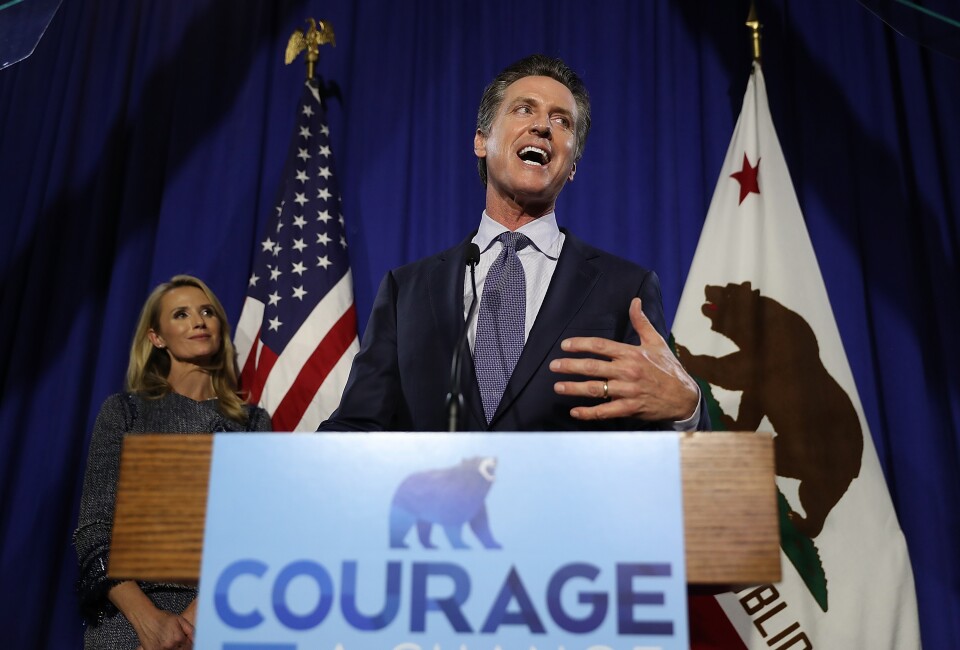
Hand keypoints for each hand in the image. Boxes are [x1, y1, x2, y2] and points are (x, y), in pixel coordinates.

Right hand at [109, 582, 193, 649]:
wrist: (146, 618)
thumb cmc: (162, 618)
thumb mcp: (180, 620)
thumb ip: (191, 630)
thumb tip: (197, 638)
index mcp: (178, 638)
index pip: (190, 646)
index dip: (190, 643)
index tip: (187, 640)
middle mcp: (169, 646)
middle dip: (183, 646)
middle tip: (178, 640)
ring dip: (175, 648)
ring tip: (171, 641)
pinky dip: (166, 649)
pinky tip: (165, 645)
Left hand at [550, 297, 698, 421]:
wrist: (684, 396)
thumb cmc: (668, 368)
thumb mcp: (656, 342)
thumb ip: (641, 322)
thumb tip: (635, 301)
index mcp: (631, 353)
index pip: (600, 345)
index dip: (580, 344)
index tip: (565, 345)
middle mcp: (628, 371)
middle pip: (592, 367)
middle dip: (570, 366)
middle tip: (553, 366)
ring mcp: (628, 390)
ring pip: (595, 389)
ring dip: (574, 388)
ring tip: (558, 387)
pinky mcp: (630, 408)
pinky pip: (605, 411)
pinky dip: (589, 412)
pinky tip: (575, 411)